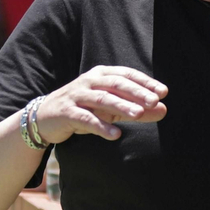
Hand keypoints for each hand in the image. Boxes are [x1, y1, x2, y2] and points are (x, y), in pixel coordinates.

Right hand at [35, 66, 168, 142]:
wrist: (45, 117)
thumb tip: (164, 110)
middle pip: (115, 84)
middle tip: (154, 101)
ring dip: (121, 106)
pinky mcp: (66, 113)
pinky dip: (101, 127)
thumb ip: (136, 108)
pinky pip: (86, 119)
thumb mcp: (111, 108)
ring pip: (102, 99)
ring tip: (139, 115)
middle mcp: (89, 81)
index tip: (163, 92)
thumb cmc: (84, 109)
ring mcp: (76, 96)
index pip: (126, 74)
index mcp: (101, 74)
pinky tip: (116, 135)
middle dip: (136, 92)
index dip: (145, 82)